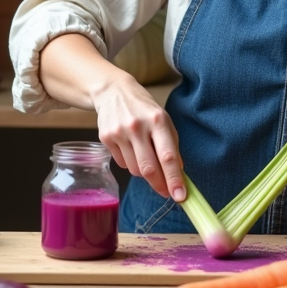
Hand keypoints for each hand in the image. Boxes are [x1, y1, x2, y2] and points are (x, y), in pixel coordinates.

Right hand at [90, 75, 186, 202]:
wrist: (113, 91)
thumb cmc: (144, 108)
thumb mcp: (163, 120)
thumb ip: (172, 146)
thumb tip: (179, 173)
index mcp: (157, 120)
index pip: (167, 156)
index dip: (174, 179)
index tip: (181, 196)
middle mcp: (137, 126)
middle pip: (149, 168)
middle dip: (160, 185)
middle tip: (167, 193)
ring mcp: (119, 132)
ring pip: (135, 170)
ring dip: (144, 173)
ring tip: (146, 158)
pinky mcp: (105, 137)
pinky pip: (122, 163)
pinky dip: (130, 163)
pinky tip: (131, 149)